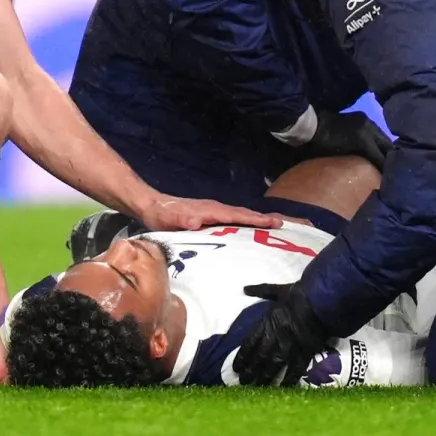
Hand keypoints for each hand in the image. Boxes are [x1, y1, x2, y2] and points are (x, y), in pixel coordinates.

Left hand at [139, 196, 281, 232]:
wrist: (152, 206)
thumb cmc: (160, 215)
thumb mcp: (168, 219)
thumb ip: (181, 220)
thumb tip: (196, 222)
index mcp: (209, 211)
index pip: (237, 215)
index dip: (255, 219)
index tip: (273, 222)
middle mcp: (215, 209)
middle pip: (244, 214)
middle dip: (264, 218)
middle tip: (284, 224)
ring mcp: (214, 211)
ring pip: (241, 215)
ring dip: (258, 220)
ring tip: (277, 226)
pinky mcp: (211, 216)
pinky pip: (234, 219)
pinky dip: (247, 222)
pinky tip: (253, 229)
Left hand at [234, 282, 331, 386]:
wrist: (319, 300)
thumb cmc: (299, 294)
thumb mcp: (278, 290)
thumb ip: (261, 291)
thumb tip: (244, 288)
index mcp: (267, 322)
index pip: (250, 343)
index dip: (242, 357)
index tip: (236, 368)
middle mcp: (276, 336)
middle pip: (260, 357)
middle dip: (251, 371)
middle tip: (243, 383)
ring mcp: (290, 345)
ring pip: (274, 365)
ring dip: (266, 377)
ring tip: (258, 388)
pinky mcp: (305, 351)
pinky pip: (296, 368)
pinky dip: (290, 378)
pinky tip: (284, 387)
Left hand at [298, 110, 391, 169]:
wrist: (310, 125)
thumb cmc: (320, 148)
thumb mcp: (339, 160)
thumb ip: (358, 165)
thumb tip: (373, 174)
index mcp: (364, 139)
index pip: (382, 158)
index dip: (386, 171)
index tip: (390, 181)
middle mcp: (369, 128)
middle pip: (387, 146)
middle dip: (390, 160)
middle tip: (392, 172)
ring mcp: (366, 121)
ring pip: (383, 138)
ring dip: (385, 150)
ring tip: (386, 162)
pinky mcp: (362, 118)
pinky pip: (375, 132)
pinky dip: (378, 142)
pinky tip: (376, 150)